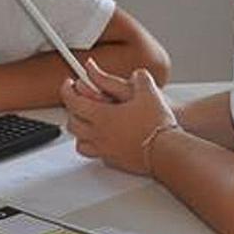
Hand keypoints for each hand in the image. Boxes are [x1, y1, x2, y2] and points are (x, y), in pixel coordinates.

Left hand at [60, 59, 176, 174]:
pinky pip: (93, 153)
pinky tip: (100, 140)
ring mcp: (104, 149)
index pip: (72, 102)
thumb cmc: (155, 124)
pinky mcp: (113, 160)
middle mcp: (98, 134)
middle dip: (71, 109)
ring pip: (79, 141)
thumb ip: (139, 78)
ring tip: (84, 121)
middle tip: (76, 100)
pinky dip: (91, 145)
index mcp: (102, 116)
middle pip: (72, 122)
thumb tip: (135, 73)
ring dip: (78, 130)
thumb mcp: (149, 93)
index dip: (67, 90)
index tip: (69, 84)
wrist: (166, 151)